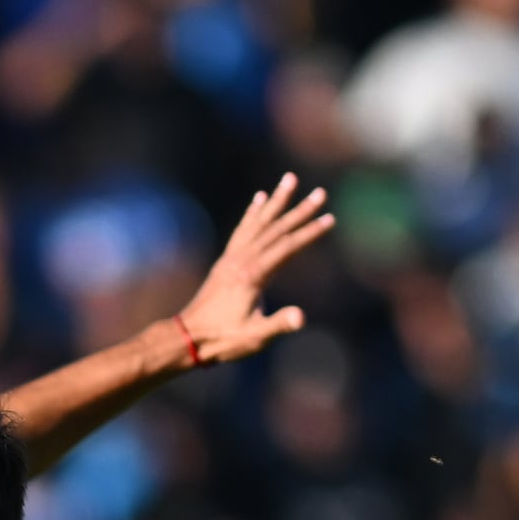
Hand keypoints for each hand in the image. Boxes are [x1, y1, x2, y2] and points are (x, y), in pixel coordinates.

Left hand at [167, 171, 340, 374]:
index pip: (288, 247)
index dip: (310, 233)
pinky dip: (253, 213)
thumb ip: (279, 325)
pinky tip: (260, 199)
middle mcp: (242, 260)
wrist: (188, 338)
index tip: (330, 219)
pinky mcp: (226, 261)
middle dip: (300, 210)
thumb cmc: (223, 340)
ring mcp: (232, 258)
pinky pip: (242, 230)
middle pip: (276, 229)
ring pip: (259, 223)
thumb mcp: (255, 337)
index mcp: (253, 275)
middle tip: (321, 193)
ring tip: (290, 180)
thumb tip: (301, 318)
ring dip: (276, 201)